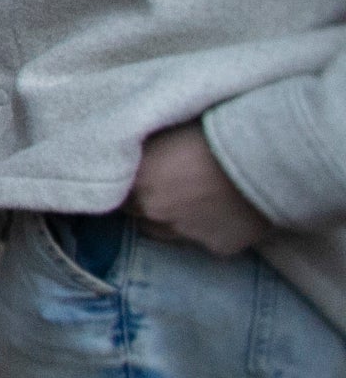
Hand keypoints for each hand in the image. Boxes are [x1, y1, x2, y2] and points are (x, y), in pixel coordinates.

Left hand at [128, 121, 270, 256]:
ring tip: (196, 198)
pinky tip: (225, 209)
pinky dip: (210, 228)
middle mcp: (153, 211)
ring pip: (166, 232)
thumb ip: (144, 151)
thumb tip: (131, 154)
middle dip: (146, 202)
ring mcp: (184, 233)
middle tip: (168, 187)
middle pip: (137, 214)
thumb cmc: (214, 130)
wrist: (264, 156)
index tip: (136, 177)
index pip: (113, 191)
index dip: (126, 184)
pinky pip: (205, 239)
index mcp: (136, 179)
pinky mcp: (216, 247)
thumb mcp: (165, 131)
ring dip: (173, 219)